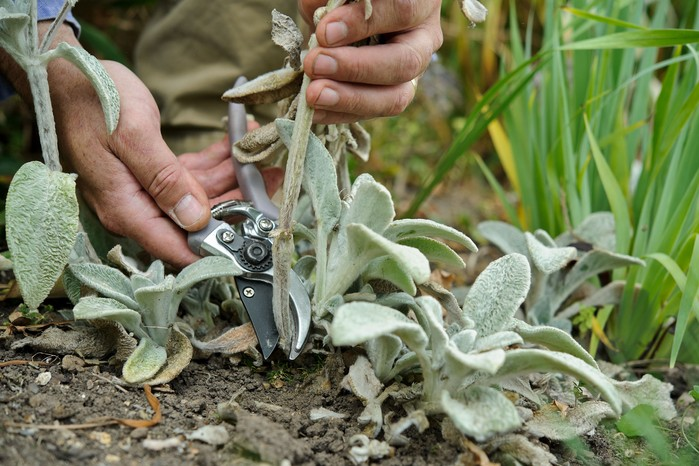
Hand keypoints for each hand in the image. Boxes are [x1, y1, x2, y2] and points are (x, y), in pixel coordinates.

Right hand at [44, 28, 281, 267]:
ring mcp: (144, 190)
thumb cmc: (94, 100)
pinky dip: (215, 161)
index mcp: (126, 208)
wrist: (67, 74)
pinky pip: (190, 175)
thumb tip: (195, 219)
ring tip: (267, 163)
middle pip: (195, 222)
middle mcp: (136, 207)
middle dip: (237, 207)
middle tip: (273, 186)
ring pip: (198, 196)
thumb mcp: (133, 137)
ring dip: (232, 179)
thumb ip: (164, 180)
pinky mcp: (152, 172)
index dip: (215, 251)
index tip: (252, 244)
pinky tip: (238, 144)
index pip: (176, 246)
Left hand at [298, 0, 442, 123]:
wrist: (347, 18)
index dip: (362, 24)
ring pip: (395, 98)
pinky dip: (339, 114)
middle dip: (356, 68)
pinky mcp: (391, 97)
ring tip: (313, 94)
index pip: (401, 10)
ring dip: (350, 99)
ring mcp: (412, 74)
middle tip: (315, 64)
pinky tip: (313, 110)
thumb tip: (324, 28)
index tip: (325, 32)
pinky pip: (371, 113)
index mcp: (418, 2)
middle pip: (404, 62)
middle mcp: (423, 39)